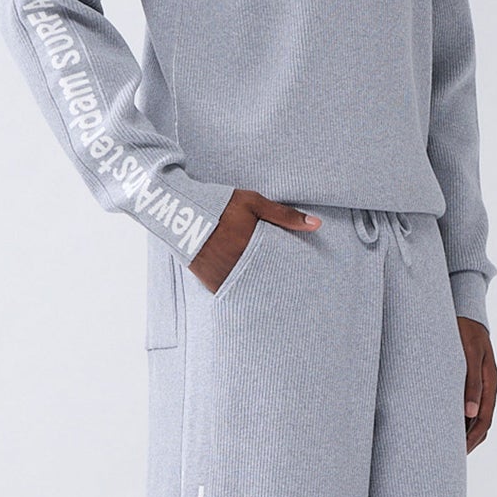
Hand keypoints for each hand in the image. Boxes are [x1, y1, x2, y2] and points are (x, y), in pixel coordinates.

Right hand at [189, 189, 321, 292]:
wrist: (178, 211)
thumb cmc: (219, 204)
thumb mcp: (253, 203)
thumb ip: (285, 215)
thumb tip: (317, 224)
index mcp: (251, 250)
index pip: (280, 271)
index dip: (291, 277)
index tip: (302, 281)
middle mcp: (237, 268)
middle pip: (265, 286)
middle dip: (277, 288)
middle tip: (291, 292)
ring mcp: (222, 278)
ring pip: (248, 292)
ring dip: (258, 290)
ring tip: (270, 288)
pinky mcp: (208, 283)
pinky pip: (230, 293)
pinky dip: (239, 290)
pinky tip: (248, 286)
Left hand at [459, 317, 496, 451]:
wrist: (466, 313)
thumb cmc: (466, 331)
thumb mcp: (470, 354)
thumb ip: (471, 382)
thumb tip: (470, 412)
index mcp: (491, 382)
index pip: (484, 419)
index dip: (473, 438)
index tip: (460, 452)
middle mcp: (487, 387)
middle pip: (481, 422)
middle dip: (468, 441)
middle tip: (450, 457)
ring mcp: (479, 384)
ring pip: (475, 416)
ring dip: (464, 431)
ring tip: (447, 445)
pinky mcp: (469, 380)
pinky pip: (468, 405)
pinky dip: (459, 418)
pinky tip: (445, 423)